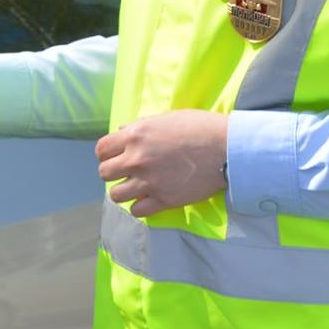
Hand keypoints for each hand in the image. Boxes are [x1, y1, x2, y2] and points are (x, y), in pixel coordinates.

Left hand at [95, 110, 228, 217]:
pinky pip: (137, 210)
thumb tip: (123, 131)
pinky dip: (140, 206)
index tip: (116, 155)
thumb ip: (142, 126)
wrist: (226, 149)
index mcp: (136, 135)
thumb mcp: (167, 118)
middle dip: (114, 172)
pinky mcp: (164, 200)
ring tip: (137, 186)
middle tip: (127, 171)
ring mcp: (149, 182)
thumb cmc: (200, 127)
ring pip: (116, 195)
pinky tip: (149, 198)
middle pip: (105, 173)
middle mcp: (137, 159)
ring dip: (124, 191)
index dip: (107, 153)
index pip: (102, 149)